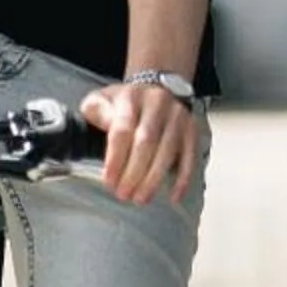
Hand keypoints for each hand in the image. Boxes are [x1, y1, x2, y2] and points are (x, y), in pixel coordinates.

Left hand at [80, 81, 199, 206]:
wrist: (157, 87)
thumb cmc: (125, 103)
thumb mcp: (102, 99)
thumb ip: (94, 112)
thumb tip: (99, 129)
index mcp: (131, 97)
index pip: (123, 130)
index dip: (116, 159)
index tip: (109, 181)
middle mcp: (157, 104)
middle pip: (146, 142)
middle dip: (134, 173)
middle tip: (124, 194)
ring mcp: (177, 117)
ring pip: (167, 151)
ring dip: (154, 179)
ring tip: (141, 198)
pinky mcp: (192, 129)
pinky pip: (190, 157)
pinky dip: (183, 179)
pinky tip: (174, 197)